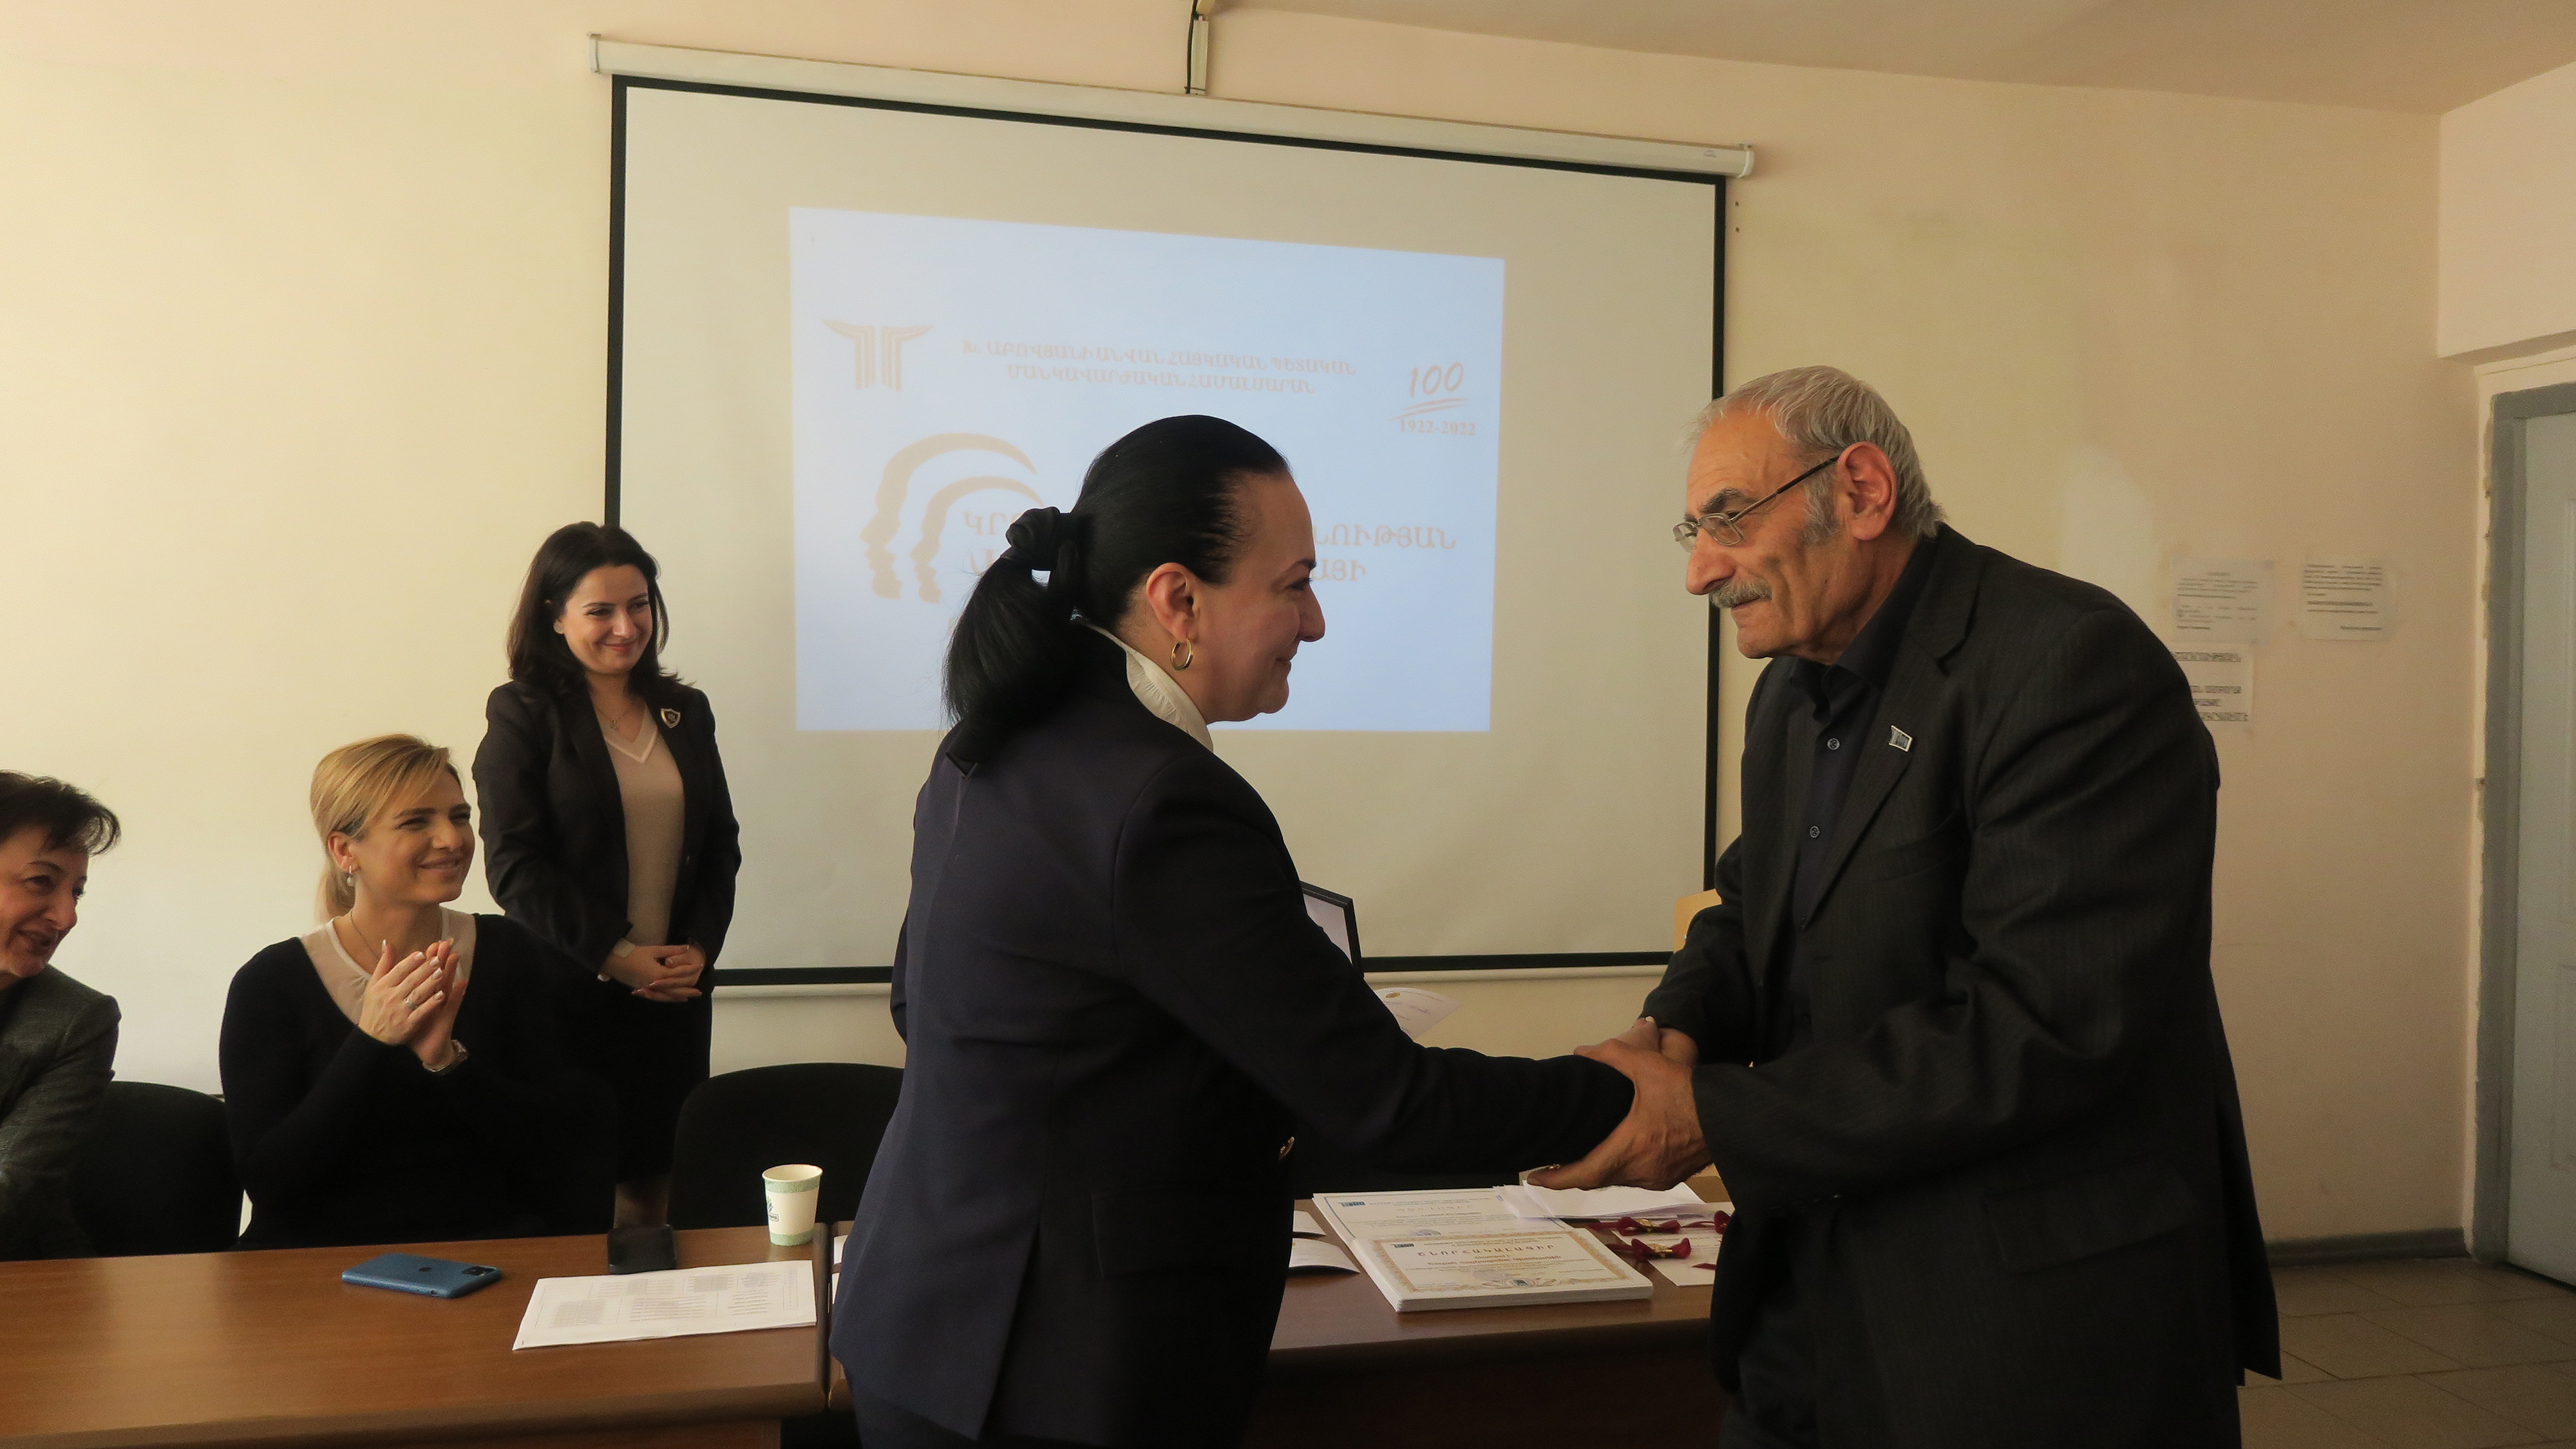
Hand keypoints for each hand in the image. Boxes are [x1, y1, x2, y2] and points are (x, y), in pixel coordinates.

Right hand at [356, 941, 446, 1048]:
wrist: (371, 1037)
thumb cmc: (374, 1007)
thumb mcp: (374, 985)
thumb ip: (384, 964)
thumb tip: (388, 942)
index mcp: (382, 987)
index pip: (398, 971)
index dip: (410, 962)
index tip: (422, 953)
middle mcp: (390, 997)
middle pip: (410, 981)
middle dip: (424, 969)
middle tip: (438, 959)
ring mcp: (400, 1011)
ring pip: (417, 995)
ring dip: (430, 983)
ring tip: (442, 973)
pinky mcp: (408, 1024)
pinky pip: (421, 1012)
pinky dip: (431, 1004)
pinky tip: (442, 995)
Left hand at [409, 938, 469, 1069]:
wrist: (427, 1052)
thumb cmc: (418, 1030)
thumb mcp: (409, 1012)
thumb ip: (405, 995)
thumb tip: (399, 982)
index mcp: (425, 996)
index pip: (427, 974)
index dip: (429, 960)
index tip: (432, 943)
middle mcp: (435, 998)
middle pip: (438, 975)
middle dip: (441, 959)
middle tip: (445, 942)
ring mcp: (443, 1007)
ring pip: (448, 985)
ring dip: (452, 970)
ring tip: (455, 955)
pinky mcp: (447, 1018)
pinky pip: (453, 1004)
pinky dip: (458, 993)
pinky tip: (462, 982)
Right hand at [604, 943, 702, 1001]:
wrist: (613, 961)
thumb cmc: (633, 953)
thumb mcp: (653, 950)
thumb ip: (671, 951)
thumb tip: (686, 948)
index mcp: (658, 974)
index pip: (678, 973)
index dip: (689, 969)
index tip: (699, 966)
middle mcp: (654, 984)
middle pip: (675, 989)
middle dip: (688, 989)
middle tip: (699, 991)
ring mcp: (648, 989)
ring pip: (666, 996)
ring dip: (678, 996)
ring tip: (689, 997)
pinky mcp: (642, 990)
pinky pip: (657, 997)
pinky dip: (666, 998)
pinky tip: (671, 998)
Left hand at [1528, 1017, 1710, 1191]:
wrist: (1731, 1115)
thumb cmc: (1688, 1092)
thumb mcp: (1647, 1065)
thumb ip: (1611, 1055)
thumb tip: (1580, 1051)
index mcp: (1630, 1148)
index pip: (1584, 1174)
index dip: (1556, 1179)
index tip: (1534, 1178)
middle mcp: (1642, 1171)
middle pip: (1598, 1179)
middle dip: (1574, 1173)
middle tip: (1553, 1166)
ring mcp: (1658, 1178)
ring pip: (1619, 1178)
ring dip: (1600, 1170)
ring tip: (1583, 1157)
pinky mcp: (1671, 1177)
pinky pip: (1638, 1177)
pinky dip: (1622, 1168)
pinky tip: (1619, 1153)